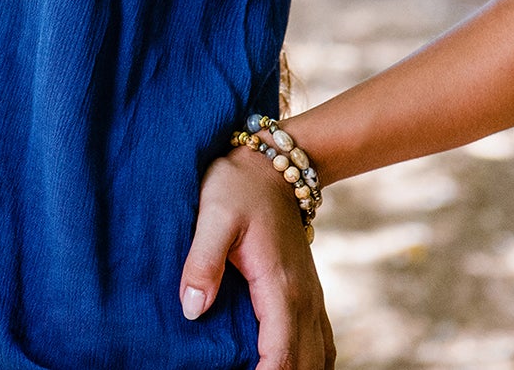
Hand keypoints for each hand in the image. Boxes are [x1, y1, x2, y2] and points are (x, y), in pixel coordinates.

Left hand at [179, 142, 335, 369]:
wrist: (274, 163)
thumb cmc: (239, 185)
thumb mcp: (214, 214)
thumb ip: (203, 261)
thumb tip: (191, 310)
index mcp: (280, 287)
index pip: (281, 358)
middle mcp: (303, 299)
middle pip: (302, 367)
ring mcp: (310, 297)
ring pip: (317, 360)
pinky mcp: (308, 294)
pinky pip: (321, 344)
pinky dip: (309, 364)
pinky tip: (291, 368)